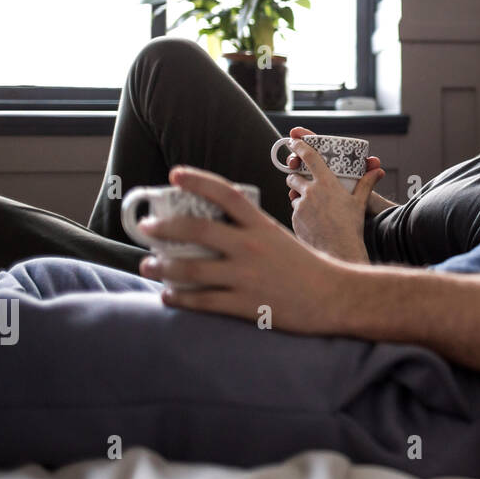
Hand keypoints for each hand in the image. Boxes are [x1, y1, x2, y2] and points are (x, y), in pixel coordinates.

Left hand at [137, 165, 357, 333]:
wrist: (334, 297)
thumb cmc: (308, 266)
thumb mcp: (281, 237)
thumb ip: (251, 230)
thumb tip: (215, 227)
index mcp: (262, 226)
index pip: (227, 194)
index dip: (198, 181)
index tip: (174, 174)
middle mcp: (251, 247)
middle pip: (198, 230)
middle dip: (164, 228)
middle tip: (146, 227)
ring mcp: (247, 276)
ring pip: (192, 269)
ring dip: (163, 266)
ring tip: (148, 264)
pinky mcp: (245, 305)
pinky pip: (203, 301)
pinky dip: (179, 298)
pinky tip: (168, 295)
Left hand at [283, 127, 384, 261]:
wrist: (340, 249)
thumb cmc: (351, 225)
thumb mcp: (359, 202)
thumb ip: (366, 184)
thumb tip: (378, 170)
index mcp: (326, 183)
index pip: (309, 157)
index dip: (299, 146)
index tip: (293, 141)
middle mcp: (310, 192)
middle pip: (293, 177)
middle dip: (295, 178)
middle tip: (303, 183)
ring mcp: (300, 206)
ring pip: (293, 196)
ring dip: (298, 197)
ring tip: (312, 207)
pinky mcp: (295, 219)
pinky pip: (294, 212)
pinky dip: (300, 214)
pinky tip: (312, 221)